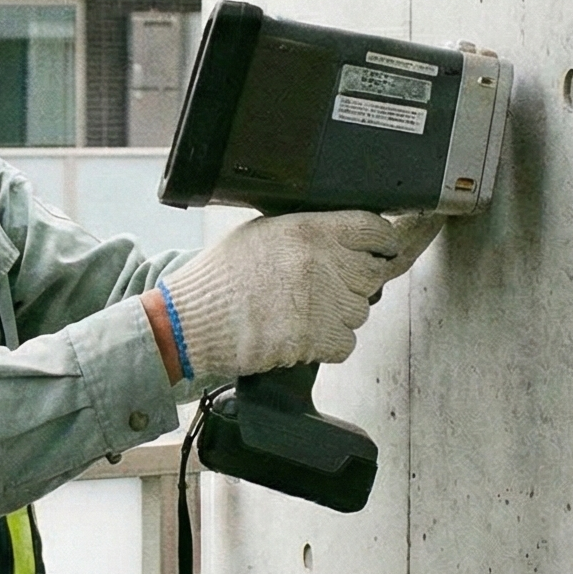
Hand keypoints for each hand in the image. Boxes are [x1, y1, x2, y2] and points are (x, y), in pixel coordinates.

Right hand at [158, 211, 430, 380]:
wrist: (189, 320)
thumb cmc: (219, 277)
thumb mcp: (260, 233)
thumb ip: (306, 232)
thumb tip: (344, 240)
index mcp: (308, 229)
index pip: (374, 229)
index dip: (383, 241)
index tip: (383, 249)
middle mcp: (320, 262)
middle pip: (373, 273)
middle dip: (356, 282)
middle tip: (327, 288)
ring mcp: (321, 302)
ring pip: (361, 310)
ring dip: (339, 315)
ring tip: (301, 312)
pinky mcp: (315, 339)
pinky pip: (347, 343)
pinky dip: (329, 344)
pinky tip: (300, 334)